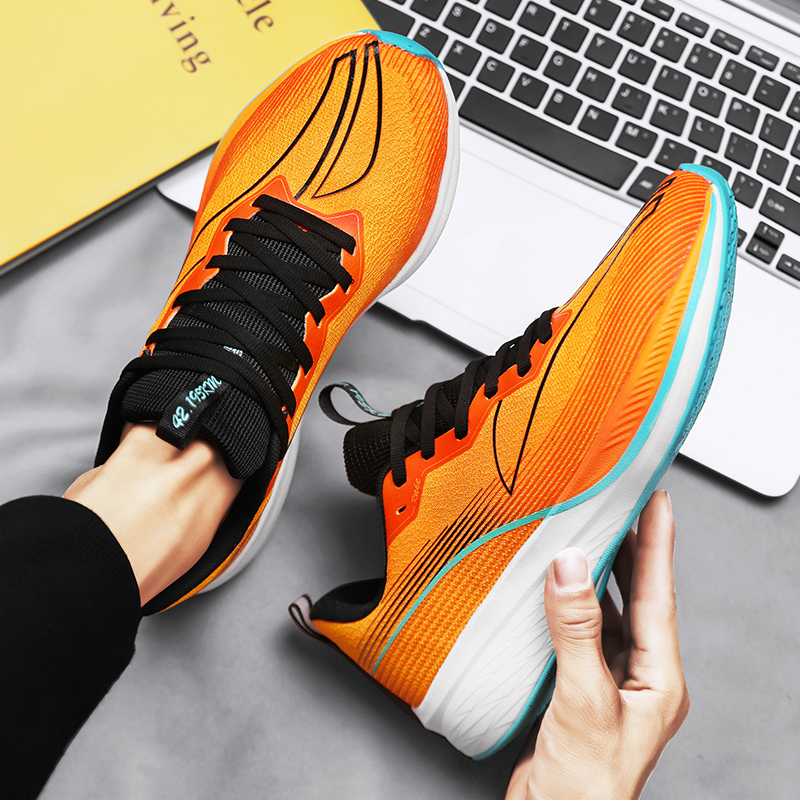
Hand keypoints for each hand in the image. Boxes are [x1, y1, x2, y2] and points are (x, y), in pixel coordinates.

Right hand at [505, 490, 688, 799]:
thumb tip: (571, 569)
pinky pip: (582, 634)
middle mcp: (640, 678)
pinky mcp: (581, 690)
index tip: (656, 501)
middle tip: (621, 507)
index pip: (660, 595)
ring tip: (590, 537)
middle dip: (632, 551)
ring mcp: (611, 684)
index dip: (658, 543)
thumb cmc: (587, 787)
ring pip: (611, 615)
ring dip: (600, 576)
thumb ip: (577, 632)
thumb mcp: (583, 700)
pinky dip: (571, 607)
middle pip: (640, 599)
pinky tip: (557, 592)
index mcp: (659, 679)